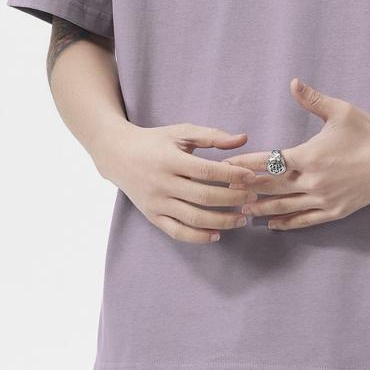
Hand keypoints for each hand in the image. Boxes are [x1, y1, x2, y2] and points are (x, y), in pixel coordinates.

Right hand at [93, 121, 260, 244]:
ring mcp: (156, 202)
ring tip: (242, 218)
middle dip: (233, 199)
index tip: (252, 177)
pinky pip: (177, 232)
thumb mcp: (181, 132)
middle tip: (252, 198)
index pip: (207, 171)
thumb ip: (212, 136)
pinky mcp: (152, 216)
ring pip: (193, 218)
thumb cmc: (155, 141)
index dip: (232, 175)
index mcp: (170, 159)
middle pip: (204, 196)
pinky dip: (198, 237)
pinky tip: (217, 234)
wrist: (117, 155)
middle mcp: (162, 183)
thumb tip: (243, 139)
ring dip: (222, 221)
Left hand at [221, 78, 369, 229]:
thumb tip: (293, 82)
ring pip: (285, 207)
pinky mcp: (336, 210)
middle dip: (246, 189)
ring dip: (261, 209)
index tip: (226, 166)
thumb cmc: (368, 130)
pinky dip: (287, 223)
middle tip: (224, 191)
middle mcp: (313, 180)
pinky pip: (306, 220)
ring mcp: (324, 199)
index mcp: (309, 156)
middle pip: (271, 187)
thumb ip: (312, 99)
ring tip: (241, 210)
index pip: (268, 162)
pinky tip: (273, 225)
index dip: (245, 165)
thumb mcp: (340, 111)